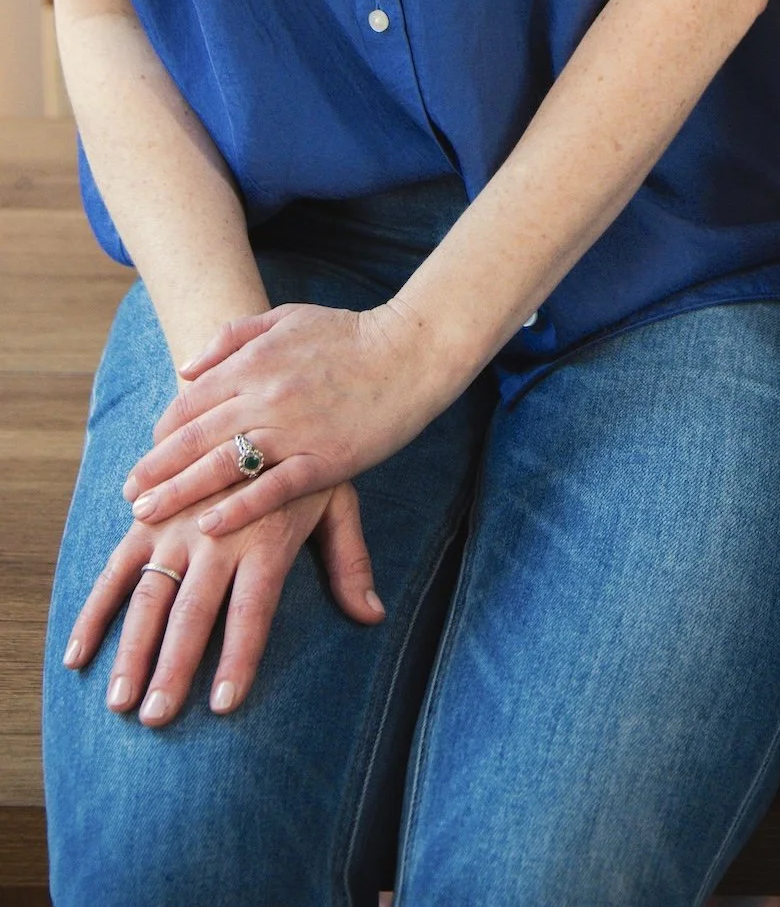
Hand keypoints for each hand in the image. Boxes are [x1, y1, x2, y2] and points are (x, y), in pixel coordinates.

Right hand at [63, 483, 379, 724]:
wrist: (256, 391)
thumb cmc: (302, 458)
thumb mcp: (336, 499)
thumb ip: (350, 561)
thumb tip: (373, 616)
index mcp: (265, 538)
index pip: (252, 609)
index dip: (239, 657)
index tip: (224, 705)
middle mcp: (216, 537)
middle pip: (194, 612)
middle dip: (174, 667)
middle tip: (156, 718)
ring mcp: (176, 527)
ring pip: (149, 597)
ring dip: (131, 650)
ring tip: (118, 702)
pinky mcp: (146, 518)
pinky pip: (114, 570)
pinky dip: (94, 612)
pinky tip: (77, 656)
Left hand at [122, 301, 445, 539]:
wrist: (410, 351)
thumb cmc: (349, 334)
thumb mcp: (286, 317)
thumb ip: (232, 337)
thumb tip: (186, 368)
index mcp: (254, 362)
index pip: (189, 402)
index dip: (162, 433)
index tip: (149, 456)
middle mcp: (265, 395)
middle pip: (194, 438)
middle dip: (155, 469)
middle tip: (129, 495)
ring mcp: (293, 430)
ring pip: (221, 466)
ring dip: (179, 493)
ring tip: (148, 516)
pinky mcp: (323, 459)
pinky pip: (270, 488)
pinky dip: (237, 508)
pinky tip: (209, 526)